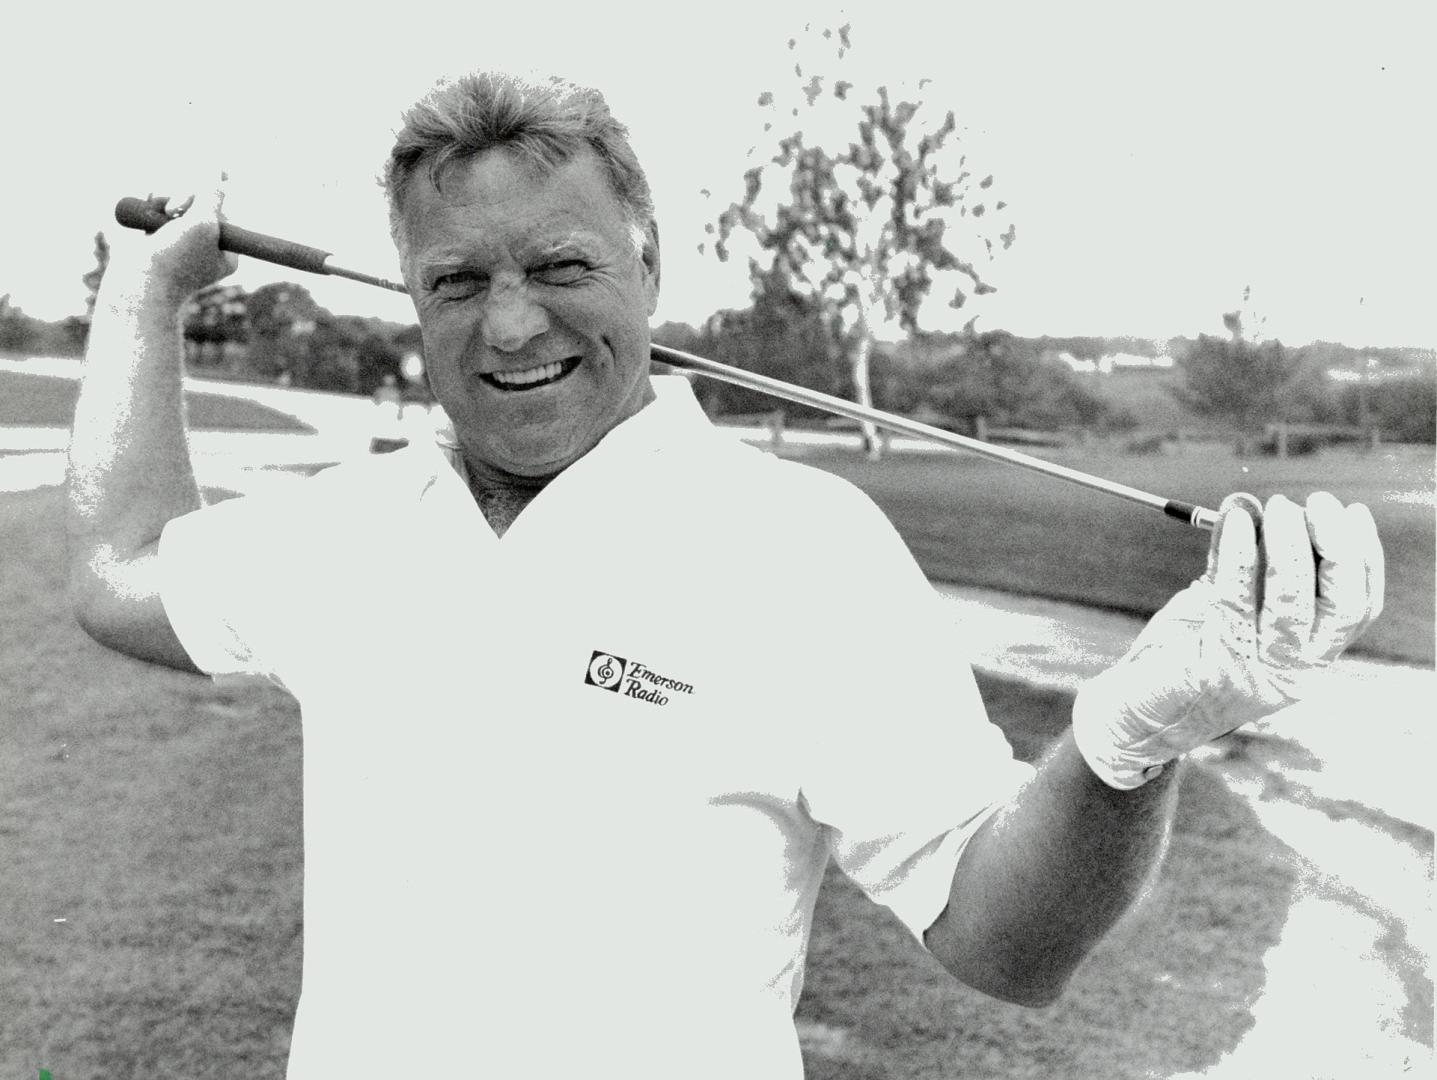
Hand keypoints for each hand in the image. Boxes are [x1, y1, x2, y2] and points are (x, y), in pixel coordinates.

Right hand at [104, 177, 237, 304]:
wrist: (138, 283)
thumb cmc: (175, 257)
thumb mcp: (202, 222)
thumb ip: (212, 197)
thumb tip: (220, 174)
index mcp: (227, 252)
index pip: (224, 212)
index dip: (209, 199)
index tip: (201, 195)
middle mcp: (207, 247)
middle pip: (201, 205)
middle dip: (186, 199)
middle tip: (173, 210)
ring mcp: (181, 242)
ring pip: (179, 204)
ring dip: (168, 200)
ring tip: (159, 212)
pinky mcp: (158, 237)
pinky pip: (161, 209)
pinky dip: (154, 205)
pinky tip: (148, 210)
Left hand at [1073, 491, 1383, 789]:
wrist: (1135, 713)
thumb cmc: (1182, 654)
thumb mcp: (1221, 605)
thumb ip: (1241, 563)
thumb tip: (1250, 504)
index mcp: (1306, 659)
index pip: (1358, 609)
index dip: (1362, 558)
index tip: (1349, 514)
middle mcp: (1294, 674)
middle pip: (1338, 605)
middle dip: (1333, 546)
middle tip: (1310, 505)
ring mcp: (1258, 677)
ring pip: (1292, 602)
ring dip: (1288, 546)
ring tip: (1277, 508)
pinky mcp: (1218, 671)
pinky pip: (1235, 601)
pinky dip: (1238, 555)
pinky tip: (1234, 524)